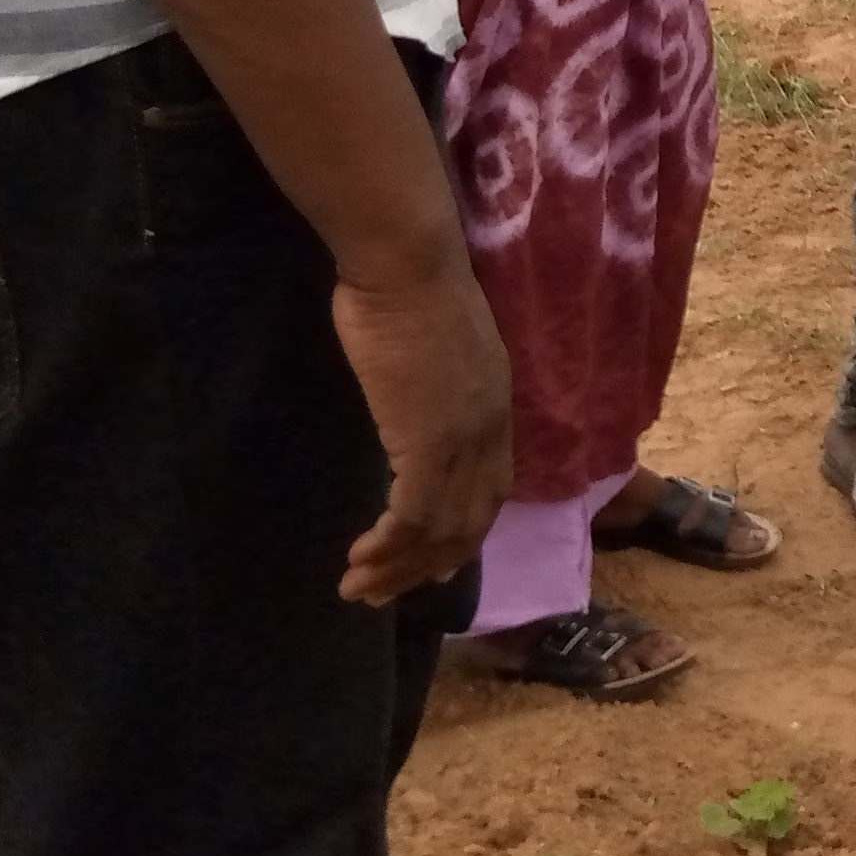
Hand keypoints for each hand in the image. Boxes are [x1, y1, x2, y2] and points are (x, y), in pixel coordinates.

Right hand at [328, 261, 512, 604]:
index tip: (429, 560)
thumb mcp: (435, 348)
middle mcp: (490, 430)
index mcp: (495, 406)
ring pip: (441, 528)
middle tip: (386, 591)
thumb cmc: (407, 290)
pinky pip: (413, 515)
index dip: (461, 530)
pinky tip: (361, 560)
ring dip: (399, 567)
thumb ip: (434, 385)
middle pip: (471, 520)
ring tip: (360, 589)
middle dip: (428, 564)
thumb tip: (411, 401)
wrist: (407, 264)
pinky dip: (389, 547)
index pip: (490, 488)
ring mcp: (464, 439)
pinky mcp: (428, 442)